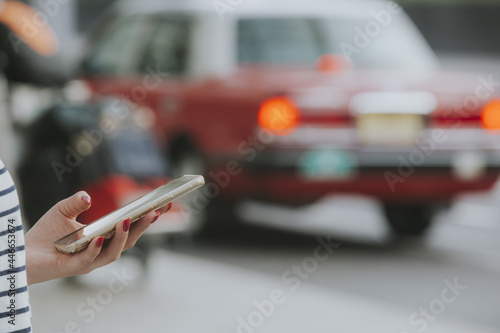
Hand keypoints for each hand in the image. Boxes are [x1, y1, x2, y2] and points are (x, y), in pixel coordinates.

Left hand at [24, 191, 171, 284]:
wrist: (24, 254)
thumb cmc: (46, 234)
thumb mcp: (63, 210)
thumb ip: (76, 201)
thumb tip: (88, 198)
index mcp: (105, 237)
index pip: (131, 227)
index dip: (147, 218)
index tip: (164, 204)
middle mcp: (102, 250)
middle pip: (130, 241)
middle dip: (144, 226)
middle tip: (155, 211)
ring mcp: (91, 261)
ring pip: (114, 253)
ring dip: (123, 237)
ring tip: (126, 220)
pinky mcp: (75, 267)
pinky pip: (90, 260)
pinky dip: (96, 249)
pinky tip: (98, 238)